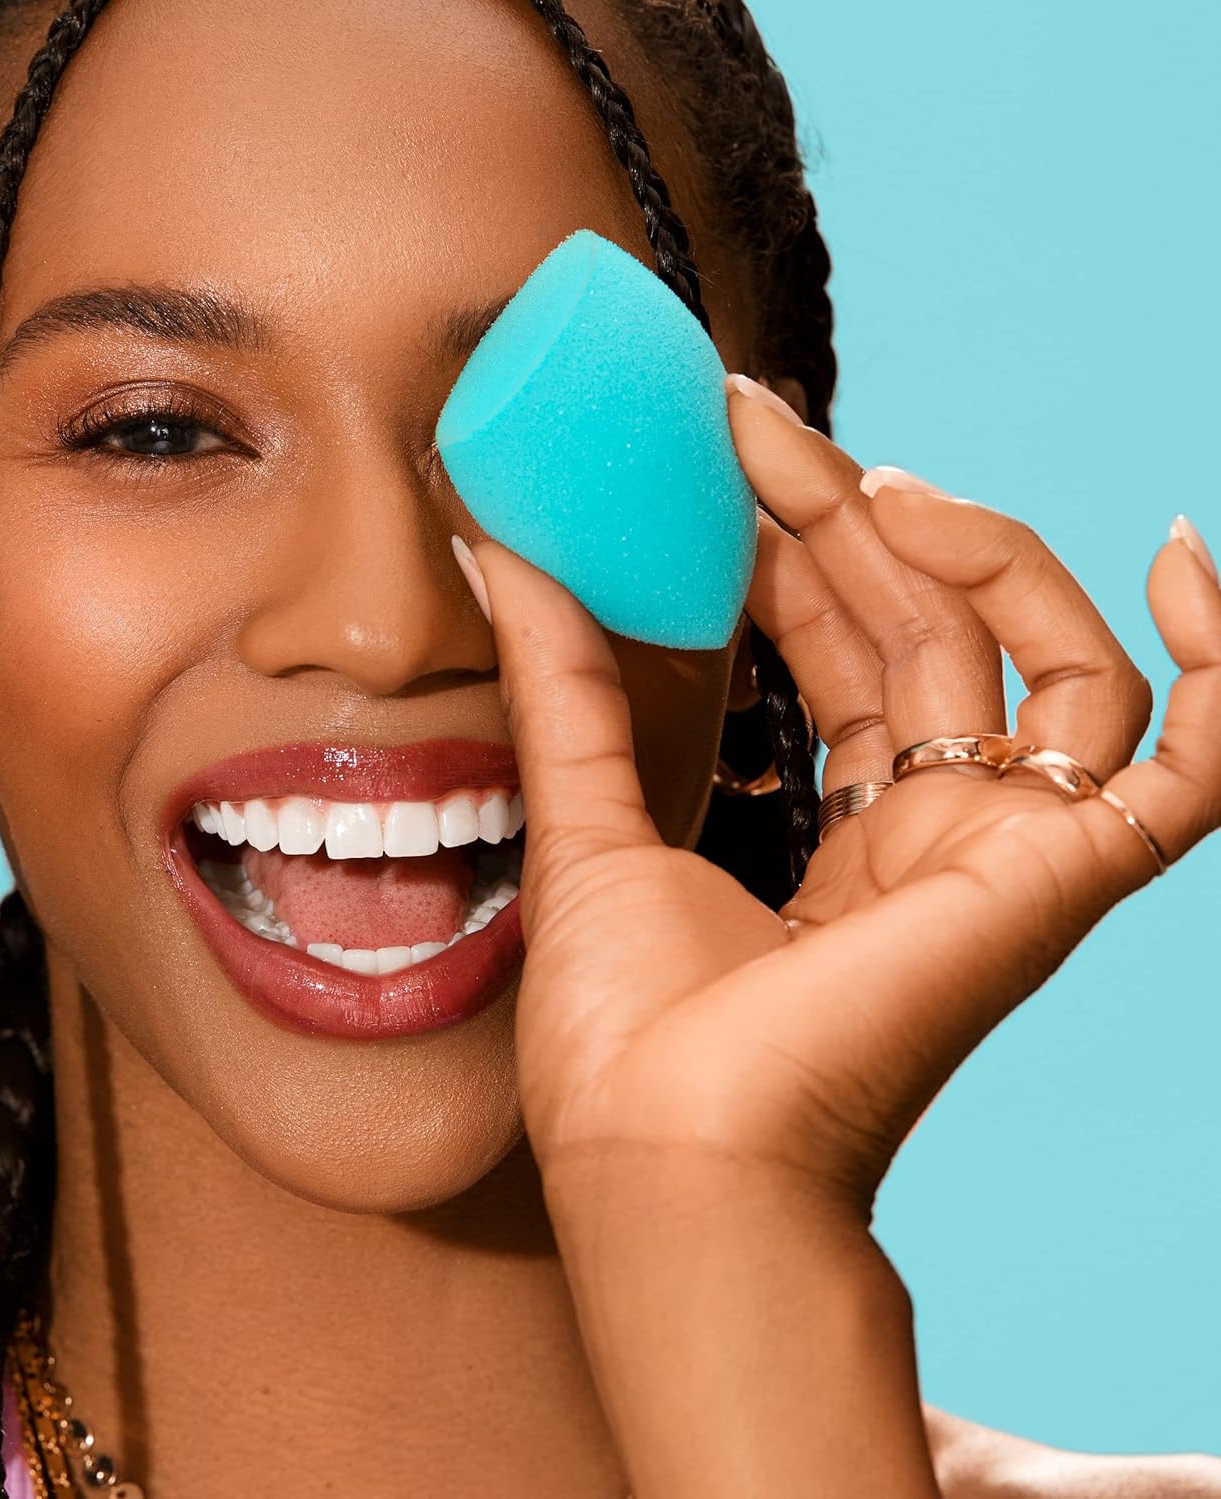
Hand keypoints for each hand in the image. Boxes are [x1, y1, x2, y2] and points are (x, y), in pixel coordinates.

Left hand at [462, 383, 1220, 1214]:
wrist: (668, 1153)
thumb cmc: (622, 1033)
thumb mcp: (584, 816)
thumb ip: (561, 680)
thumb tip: (500, 548)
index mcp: (839, 841)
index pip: (850, 659)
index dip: (803, 549)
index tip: (734, 451)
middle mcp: (936, 842)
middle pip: (935, 639)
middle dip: (855, 518)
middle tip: (762, 423)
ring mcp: (1008, 858)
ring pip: (1053, 666)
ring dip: (982, 554)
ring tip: (882, 482)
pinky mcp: (1064, 880)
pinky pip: (1197, 764)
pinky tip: (1179, 557)